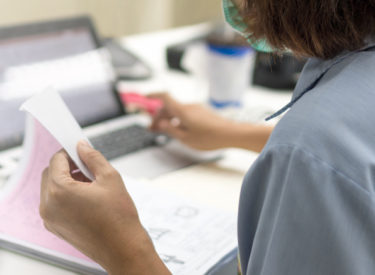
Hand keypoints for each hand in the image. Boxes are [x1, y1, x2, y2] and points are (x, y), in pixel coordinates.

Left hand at [40, 141, 170, 274]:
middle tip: (87, 167)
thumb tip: (82, 147)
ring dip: (67, 180)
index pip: (56, 160)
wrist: (123, 248)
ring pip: (51, 188)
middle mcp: (49, 206)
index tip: (80, 151)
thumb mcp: (110, 178)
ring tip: (91, 184)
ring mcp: (50, 219)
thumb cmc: (119, 218)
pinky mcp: (56, 228)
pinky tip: (87, 197)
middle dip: (67, 166)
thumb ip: (93, 158)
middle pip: (50, 174)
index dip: (69, 152)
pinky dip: (66, 195)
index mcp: (59, 191)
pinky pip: (54, 203)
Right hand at [149, 93, 273, 151]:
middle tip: (152, 129)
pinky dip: (178, 120)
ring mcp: (196, 109)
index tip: (145, 97)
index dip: (153, 95)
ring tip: (164, 131)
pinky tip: (178, 130)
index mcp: (182, 111)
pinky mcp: (202, 113)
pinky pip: (185, 114)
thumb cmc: (210, 137)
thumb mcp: (185, 138)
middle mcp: (189, 106)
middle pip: (169, 107)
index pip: (164, 97)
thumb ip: (171, 130)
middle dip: (158, 116)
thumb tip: (161, 123)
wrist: (231, 134)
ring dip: (168, 119)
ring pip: (177, 111)